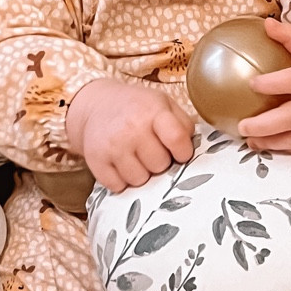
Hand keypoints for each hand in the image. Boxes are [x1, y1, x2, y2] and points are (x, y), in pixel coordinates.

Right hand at [65, 78, 196, 192]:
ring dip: (141, 172)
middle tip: (150, 150)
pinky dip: (121, 180)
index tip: (179, 152)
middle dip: (159, 162)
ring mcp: (112, 146)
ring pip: (140, 180)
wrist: (96, 104)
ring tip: (135, 156)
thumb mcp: (163, 104)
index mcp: (153, 111)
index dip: (183, 153)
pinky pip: (118, 186)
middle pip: (160, 165)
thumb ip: (183, 124)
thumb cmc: (137, 107)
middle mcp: (131, 128)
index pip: (177, 140)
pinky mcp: (95, 161)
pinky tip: (120, 163)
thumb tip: (195, 150)